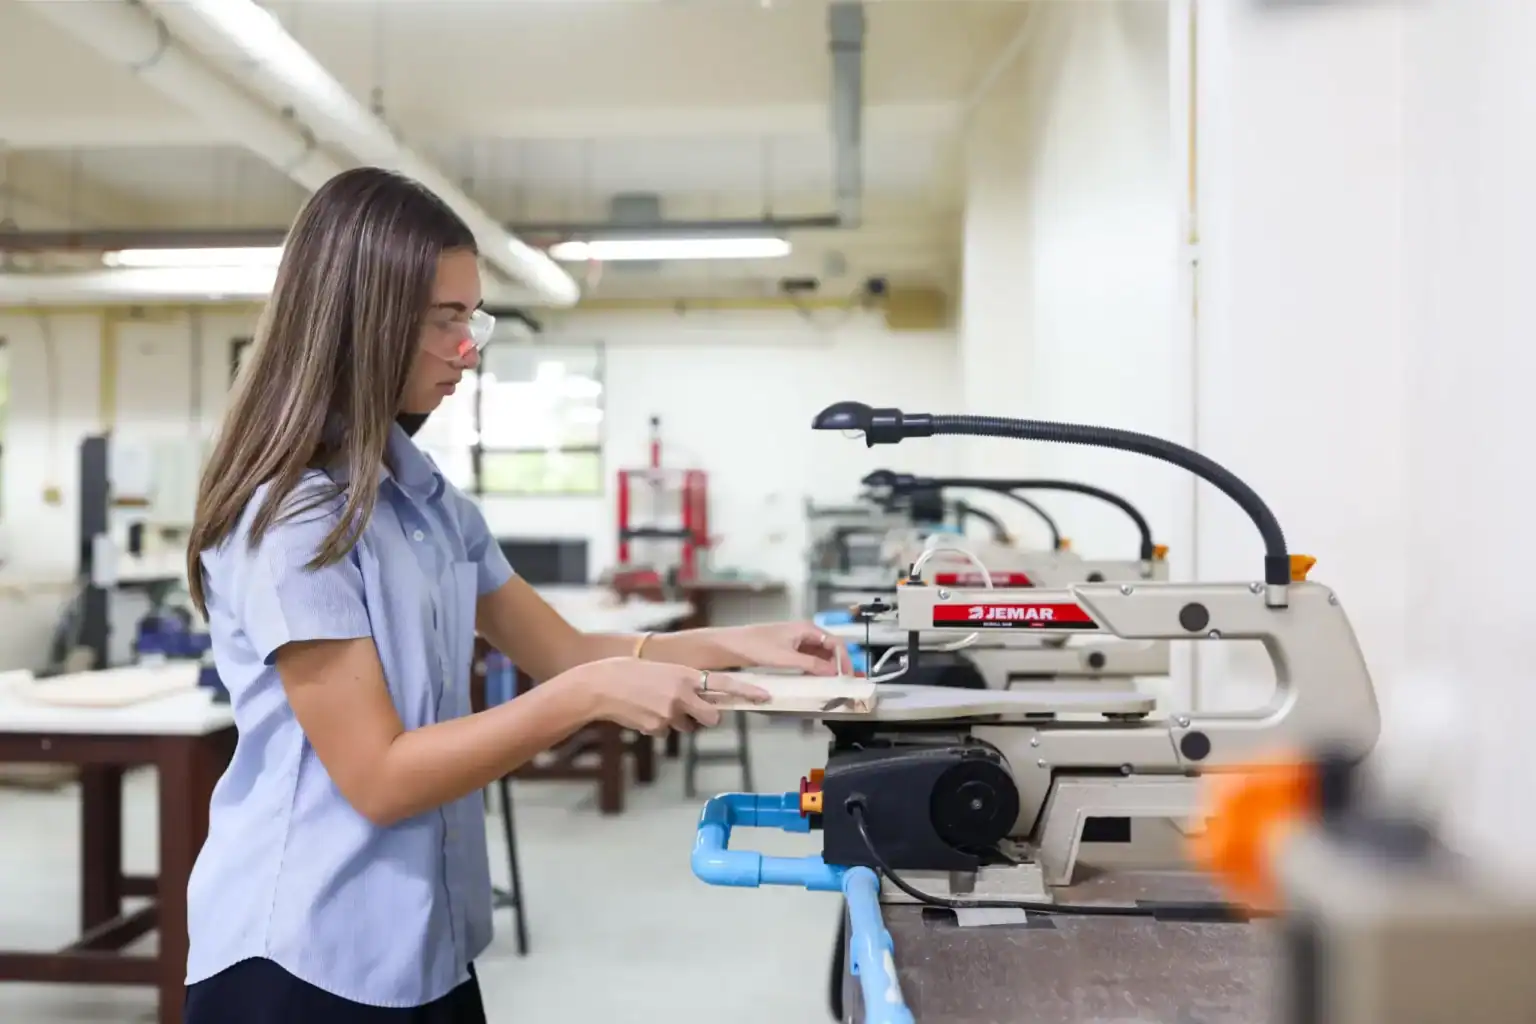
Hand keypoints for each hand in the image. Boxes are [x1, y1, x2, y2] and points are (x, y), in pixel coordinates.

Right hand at [576, 657, 768, 735]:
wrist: (599, 685)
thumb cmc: (630, 672)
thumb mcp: (664, 670)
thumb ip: (686, 683)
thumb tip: (702, 698)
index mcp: (686, 674)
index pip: (725, 684)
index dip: (747, 692)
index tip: (766, 696)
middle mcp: (683, 694)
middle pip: (713, 717)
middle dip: (707, 716)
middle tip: (693, 709)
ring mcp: (670, 713)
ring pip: (687, 725)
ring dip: (678, 719)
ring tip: (654, 703)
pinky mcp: (657, 728)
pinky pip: (666, 731)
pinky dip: (658, 725)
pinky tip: (642, 712)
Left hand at [708, 622, 853, 676]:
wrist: (731, 645)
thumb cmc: (755, 646)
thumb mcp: (785, 658)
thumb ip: (811, 664)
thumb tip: (832, 671)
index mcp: (806, 629)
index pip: (835, 643)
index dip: (844, 660)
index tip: (848, 676)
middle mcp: (804, 633)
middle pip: (829, 648)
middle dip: (837, 664)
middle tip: (842, 683)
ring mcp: (796, 641)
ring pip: (819, 655)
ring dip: (826, 668)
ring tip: (830, 684)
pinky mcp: (788, 650)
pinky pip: (807, 659)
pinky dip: (814, 669)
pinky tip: (813, 680)